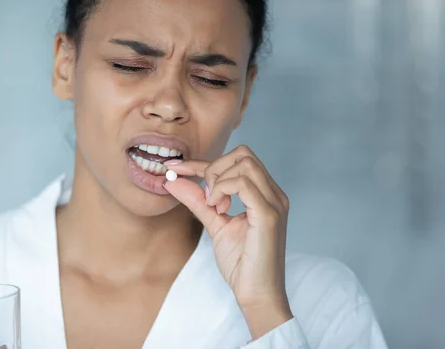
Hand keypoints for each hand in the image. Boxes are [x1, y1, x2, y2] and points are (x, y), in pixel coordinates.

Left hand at [164, 145, 292, 338]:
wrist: (256, 294)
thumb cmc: (241, 263)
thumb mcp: (215, 224)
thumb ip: (197, 201)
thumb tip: (174, 181)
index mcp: (264, 194)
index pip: (235, 161)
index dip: (201, 162)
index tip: (174, 168)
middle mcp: (273, 194)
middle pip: (243, 154)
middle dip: (214, 168)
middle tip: (206, 198)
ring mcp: (274, 203)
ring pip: (244, 163)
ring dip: (219, 180)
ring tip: (214, 207)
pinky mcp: (269, 216)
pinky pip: (244, 184)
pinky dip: (222, 190)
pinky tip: (218, 209)